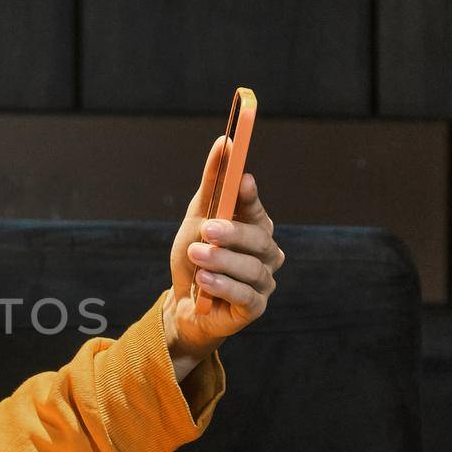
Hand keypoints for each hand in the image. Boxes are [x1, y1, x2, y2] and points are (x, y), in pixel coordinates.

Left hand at [164, 134, 284, 374]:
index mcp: (255, 228)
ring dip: (221, 261)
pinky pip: (245, 296)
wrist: (185, 305)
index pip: (257, 209)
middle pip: (259, 239)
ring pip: (252, 268)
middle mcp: (266, 254)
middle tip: (206, 229)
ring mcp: (264, 282)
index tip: (242, 179)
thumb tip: (224, 143)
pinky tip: (204, 281)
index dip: (251, 195)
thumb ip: (212, 185)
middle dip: (232, 233)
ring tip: (196, 256)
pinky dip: (223, 286)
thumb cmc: (195, 258)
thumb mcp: (196, 219)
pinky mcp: (255, 308)